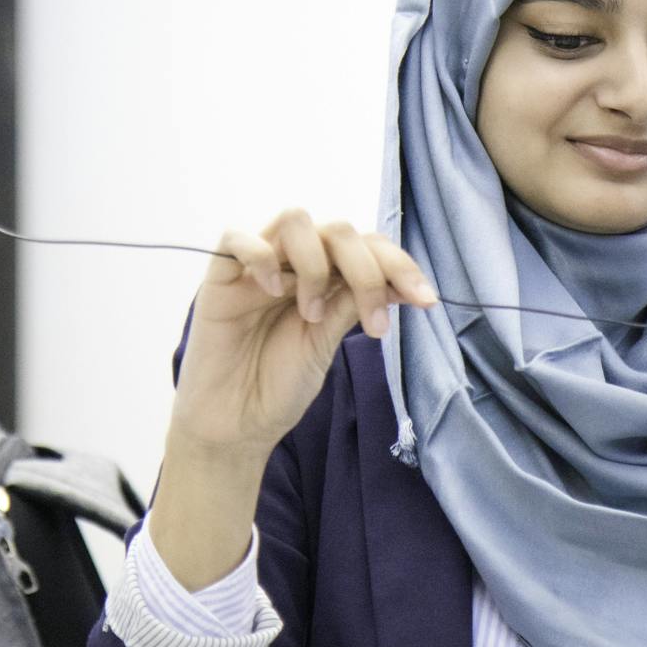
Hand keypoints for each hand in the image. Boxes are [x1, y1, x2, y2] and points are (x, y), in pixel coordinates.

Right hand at [171, 210, 436, 453]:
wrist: (234, 425)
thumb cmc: (278, 385)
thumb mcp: (326, 343)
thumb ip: (352, 303)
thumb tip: (397, 280)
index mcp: (326, 277)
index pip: (368, 246)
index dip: (400, 265)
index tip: (426, 301)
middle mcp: (294, 264)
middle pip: (340, 230)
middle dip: (369, 271)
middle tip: (373, 325)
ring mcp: (257, 267)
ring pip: (296, 220)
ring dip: (316, 265)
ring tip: (312, 315)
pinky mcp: (220, 278)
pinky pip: (236, 238)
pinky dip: (262, 256)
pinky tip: (274, 291)